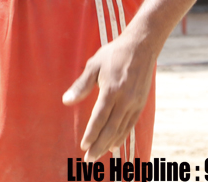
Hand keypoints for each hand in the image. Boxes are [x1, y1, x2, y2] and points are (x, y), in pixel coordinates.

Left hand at [62, 30, 157, 161]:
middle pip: (110, 129)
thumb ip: (81, 85)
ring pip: (121, 130)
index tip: (83, 146)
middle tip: (89, 160)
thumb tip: (66, 101)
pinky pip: (130, 125)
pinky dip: (121, 136)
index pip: (99, 118)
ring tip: (99, 154)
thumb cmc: (113, 54)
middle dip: (99, 145)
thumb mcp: (94, 65)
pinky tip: (114, 144)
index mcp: (111, 90)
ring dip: (109, 144)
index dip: (91, 134)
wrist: (141, 47)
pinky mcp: (140, 104)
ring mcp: (134, 103)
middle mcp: (125, 100)